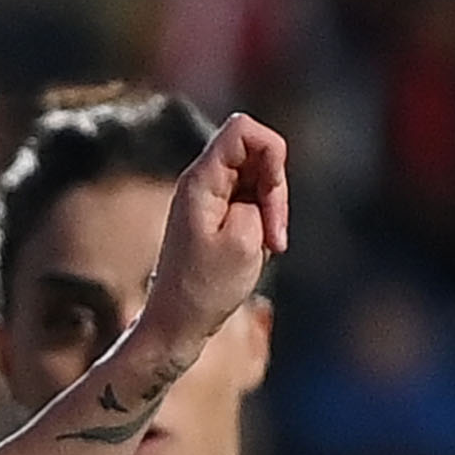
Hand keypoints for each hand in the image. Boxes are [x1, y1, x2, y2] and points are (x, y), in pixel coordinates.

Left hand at [128, 112, 292, 366]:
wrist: (176, 325)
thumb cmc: (207, 288)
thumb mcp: (246, 237)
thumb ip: (260, 191)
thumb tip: (263, 172)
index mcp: (201, 180)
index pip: (245, 129)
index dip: (273, 152)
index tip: (270, 198)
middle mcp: (202, 181)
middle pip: (258, 153)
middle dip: (277, 189)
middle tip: (273, 236)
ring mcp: (209, 198)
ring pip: (260, 179)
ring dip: (273, 210)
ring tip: (264, 249)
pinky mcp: (217, 215)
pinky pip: (254, 202)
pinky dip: (264, 223)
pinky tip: (256, 252)